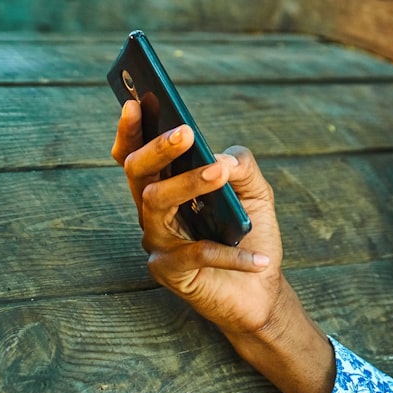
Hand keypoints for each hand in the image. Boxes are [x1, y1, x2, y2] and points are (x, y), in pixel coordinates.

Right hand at [111, 100, 335, 392]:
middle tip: (185, 131)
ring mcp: (158, 243)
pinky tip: (257, 256)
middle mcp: (153, 211)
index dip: (131, 130)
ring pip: (155, 205)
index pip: (136, 154)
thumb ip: (241, 164)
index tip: (136, 102)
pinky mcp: (171, 274)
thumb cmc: (250, 233)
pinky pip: (195, 255)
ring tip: (219, 173)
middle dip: (158, 148)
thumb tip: (221, 158)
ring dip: (187, 184)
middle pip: (138, 173)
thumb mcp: (255, 192)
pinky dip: (230, 254)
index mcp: (166, 185)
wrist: (261, 290)